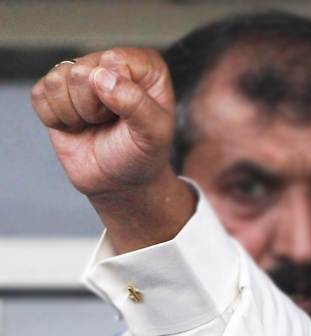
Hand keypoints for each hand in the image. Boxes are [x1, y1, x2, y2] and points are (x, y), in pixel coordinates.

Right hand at [32, 48, 194, 252]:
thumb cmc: (142, 154)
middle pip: (81, 71)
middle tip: (108, 123)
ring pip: (56, 81)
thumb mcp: (154, 134)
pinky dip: (55, 119)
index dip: (115, 93)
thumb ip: (136, 103)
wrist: (121, 182)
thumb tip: (101, 76)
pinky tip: (75, 126)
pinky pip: (39, 95)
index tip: (128, 115)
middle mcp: (111, 64)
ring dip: (74, 114)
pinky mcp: (54, 92)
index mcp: (144, 66)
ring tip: (92, 124)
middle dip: (92, 108)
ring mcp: (80, 75)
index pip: (114, 60)